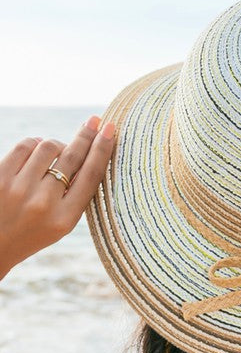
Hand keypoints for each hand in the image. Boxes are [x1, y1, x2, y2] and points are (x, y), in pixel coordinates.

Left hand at [0, 116, 114, 278]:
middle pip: (73, 158)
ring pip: (48, 147)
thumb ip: (75, 195)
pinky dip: (34, 144)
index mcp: (65, 219)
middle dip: (87, 135)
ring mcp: (19, 190)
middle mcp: (43, 204)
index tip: (110, 130)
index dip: (102, 149)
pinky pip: (25, 146)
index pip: (90, 176)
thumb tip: (89, 152)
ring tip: (56, 152)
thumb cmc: (33, 231)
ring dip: (56, 145)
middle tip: (96, 121)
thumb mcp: (61, 224)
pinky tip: (36, 149)